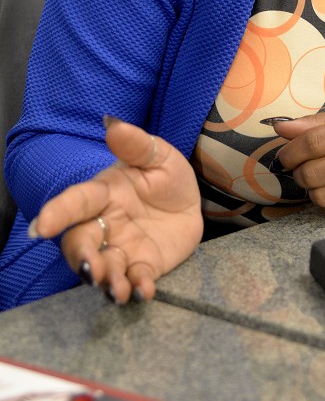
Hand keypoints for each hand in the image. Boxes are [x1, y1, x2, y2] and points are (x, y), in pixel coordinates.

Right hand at [28, 118, 202, 304]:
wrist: (190, 203)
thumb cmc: (164, 176)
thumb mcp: (158, 155)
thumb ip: (137, 144)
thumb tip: (112, 124)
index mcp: (104, 193)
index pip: (76, 201)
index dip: (57, 212)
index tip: (41, 227)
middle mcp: (106, 224)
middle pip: (81, 242)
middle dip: (81, 258)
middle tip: (90, 269)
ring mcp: (123, 248)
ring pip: (105, 267)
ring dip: (107, 280)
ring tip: (116, 289)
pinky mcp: (143, 266)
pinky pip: (136, 280)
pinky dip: (138, 288)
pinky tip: (143, 292)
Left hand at [272, 109, 324, 220]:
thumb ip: (313, 124)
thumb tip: (280, 127)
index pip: (313, 142)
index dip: (291, 152)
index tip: (285, 155)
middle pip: (314, 172)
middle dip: (299, 171)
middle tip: (303, 167)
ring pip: (322, 196)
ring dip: (312, 189)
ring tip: (321, 179)